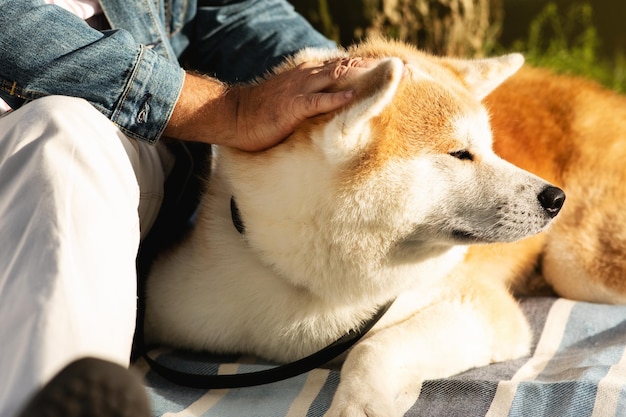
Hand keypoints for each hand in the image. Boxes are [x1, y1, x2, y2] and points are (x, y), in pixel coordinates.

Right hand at [165, 58, 376, 150]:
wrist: (234, 116)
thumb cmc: (263, 112)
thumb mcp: (294, 101)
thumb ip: (316, 99)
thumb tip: (338, 106)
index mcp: (310, 75)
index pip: (345, 67)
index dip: (371, 69)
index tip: (397, 74)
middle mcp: (308, 76)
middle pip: (348, 67)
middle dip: (377, 69)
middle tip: (407, 74)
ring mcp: (300, 90)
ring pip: (338, 77)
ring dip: (365, 77)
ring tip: (391, 79)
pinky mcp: (292, 107)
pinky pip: (318, 100)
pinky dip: (337, 99)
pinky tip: (354, 98)